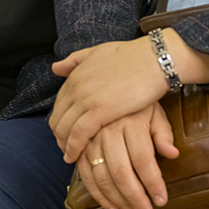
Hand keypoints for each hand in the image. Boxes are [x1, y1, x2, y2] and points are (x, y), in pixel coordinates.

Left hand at [50, 37, 166, 163]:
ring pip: (64, 128)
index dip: (60, 119)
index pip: (59, 104)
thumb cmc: (131, 56)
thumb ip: (76, 60)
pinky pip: (78, 135)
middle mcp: (76, 87)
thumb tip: (56, 67)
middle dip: (59, 135)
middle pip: (58, 118)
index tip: (64, 131)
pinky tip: (74, 157)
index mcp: (76, 75)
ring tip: (69, 155)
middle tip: (65, 147)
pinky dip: (73, 148)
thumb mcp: (98, 52)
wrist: (152, 60)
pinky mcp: (99, 111)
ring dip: (64, 144)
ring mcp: (86, 98)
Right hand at [77, 105, 179, 208]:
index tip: (161, 201)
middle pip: (122, 172)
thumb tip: (172, 154)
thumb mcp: (154, 111)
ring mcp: (91, 139)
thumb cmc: (137, 101)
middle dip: (135, 199)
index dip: (153, 183)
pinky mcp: (80, 146)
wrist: (111, 80)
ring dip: (118, 201)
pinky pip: (86, 175)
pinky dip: (98, 195)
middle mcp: (108, 131)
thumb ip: (163, 133)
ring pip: (103, 177)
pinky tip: (113, 208)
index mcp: (130, 122)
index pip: (143, 159)